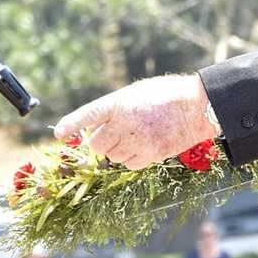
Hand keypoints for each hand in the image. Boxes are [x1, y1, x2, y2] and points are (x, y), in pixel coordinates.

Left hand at [54, 74, 216, 168]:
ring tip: (135, 137)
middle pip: (96, 144)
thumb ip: (116, 107)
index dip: (71, 124)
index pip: (88, 115)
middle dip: (101, 142)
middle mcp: (125, 122)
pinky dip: (132, 159)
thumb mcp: (137, 92)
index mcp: (120, 103)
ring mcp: (137, 140)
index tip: (59, 133)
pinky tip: (144, 147)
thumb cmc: (168, 95)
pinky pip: (129, 164)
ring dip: (118, 150)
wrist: (198, 106)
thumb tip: (96, 126)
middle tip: (114, 135)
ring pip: (112, 156)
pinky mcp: (150, 154)